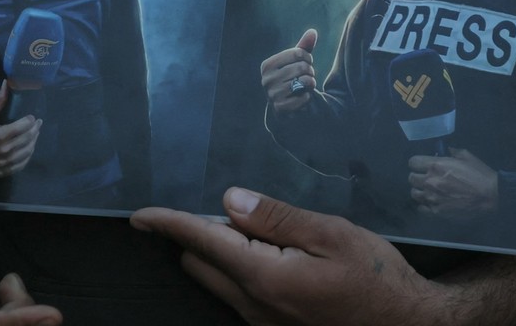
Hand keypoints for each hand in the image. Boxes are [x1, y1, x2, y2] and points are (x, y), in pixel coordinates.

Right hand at [0, 81, 41, 177]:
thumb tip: (6, 83)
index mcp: (0, 135)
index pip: (24, 126)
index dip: (30, 120)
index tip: (32, 117)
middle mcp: (5, 150)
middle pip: (29, 138)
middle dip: (35, 128)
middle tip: (38, 123)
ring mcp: (6, 163)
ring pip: (28, 151)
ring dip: (34, 141)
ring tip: (35, 134)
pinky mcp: (4, 171)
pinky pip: (22, 164)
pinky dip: (28, 155)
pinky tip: (28, 148)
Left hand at [130, 187, 442, 325]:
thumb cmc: (375, 278)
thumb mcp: (330, 235)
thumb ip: (275, 218)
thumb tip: (228, 202)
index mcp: (264, 277)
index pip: (201, 243)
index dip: (168, 224)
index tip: (140, 215)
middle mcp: (254, 306)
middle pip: (200, 265)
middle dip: (197, 235)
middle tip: (227, 208)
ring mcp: (263, 324)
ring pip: (219, 282)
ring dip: (220, 253)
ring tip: (257, 226)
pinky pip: (239, 296)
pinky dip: (240, 269)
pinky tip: (272, 252)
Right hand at [260, 29, 317, 112]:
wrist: (284, 104)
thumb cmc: (291, 78)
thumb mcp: (295, 62)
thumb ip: (304, 47)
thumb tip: (313, 32)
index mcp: (267, 65)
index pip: (298, 53)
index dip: (308, 57)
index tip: (307, 63)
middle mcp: (266, 79)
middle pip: (302, 67)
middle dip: (310, 71)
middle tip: (307, 76)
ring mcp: (272, 94)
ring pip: (304, 82)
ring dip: (310, 84)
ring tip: (306, 85)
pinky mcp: (280, 108)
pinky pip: (304, 98)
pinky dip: (307, 97)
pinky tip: (302, 97)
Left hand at [408, 148, 497, 219]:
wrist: (490, 197)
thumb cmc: (479, 175)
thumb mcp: (467, 156)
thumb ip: (452, 151)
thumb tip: (445, 149)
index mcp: (435, 165)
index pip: (412, 162)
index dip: (417, 163)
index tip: (422, 165)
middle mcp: (430, 181)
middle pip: (411, 178)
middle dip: (417, 176)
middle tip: (426, 178)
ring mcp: (432, 198)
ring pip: (414, 193)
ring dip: (420, 190)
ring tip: (428, 191)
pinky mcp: (437, 212)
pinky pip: (421, 208)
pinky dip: (424, 205)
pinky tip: (432, 203)